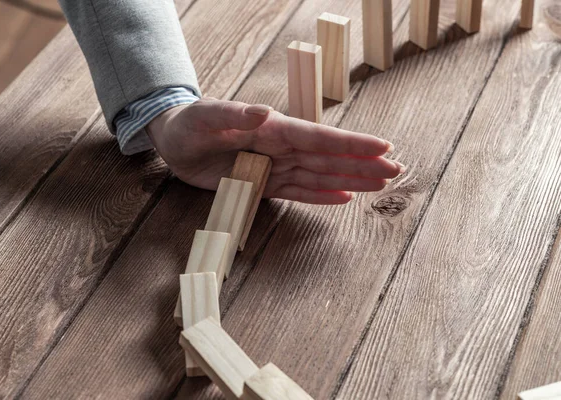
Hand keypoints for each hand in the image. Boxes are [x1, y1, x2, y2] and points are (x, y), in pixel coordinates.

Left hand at [145, 98, 404, 204]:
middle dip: (362, 164)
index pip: (318, 138)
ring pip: (319, 176)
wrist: (174, 144)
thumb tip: (265, 113)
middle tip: (396, 170)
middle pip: (328, 159)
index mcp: (273, 129)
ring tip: (381, 184)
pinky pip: (298, 192)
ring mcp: (275, 168)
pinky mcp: (264, 186)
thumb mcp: (206, 117)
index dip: (350, 144)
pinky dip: (322, 195)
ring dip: (351, 180)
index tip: (382, 147)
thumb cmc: (188, 125)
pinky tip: (345, 197)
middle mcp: (281, 149)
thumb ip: (234, 115)